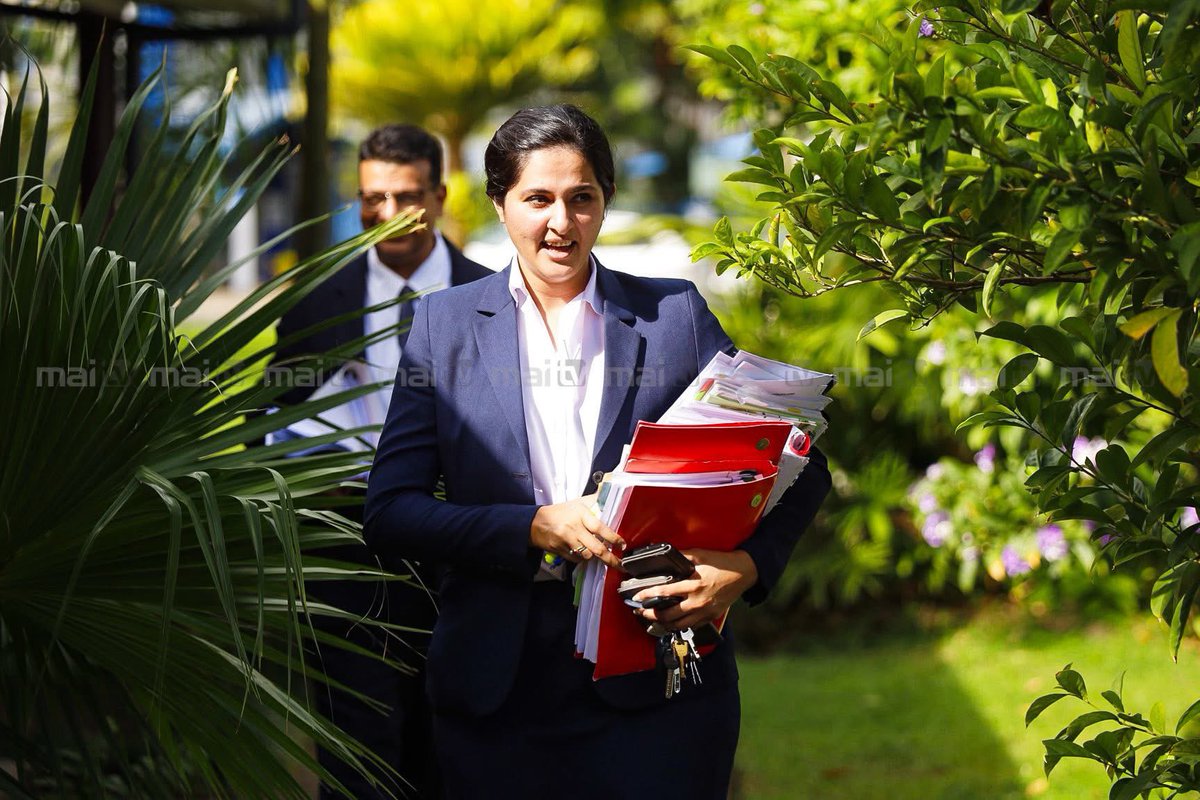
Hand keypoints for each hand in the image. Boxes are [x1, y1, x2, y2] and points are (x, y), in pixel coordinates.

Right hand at [530, 494, 624, 568]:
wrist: (535, 523)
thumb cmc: (560, 512)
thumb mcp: (577, 503)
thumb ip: (594, 500)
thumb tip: (609, 493)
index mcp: (580, 515)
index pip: (600, 528)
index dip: (613, 538)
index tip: (622, 544)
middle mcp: (574, 528)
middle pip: (596, 548)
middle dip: (610, 559)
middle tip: (620, 564)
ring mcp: (566, 541)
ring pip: (586, 556)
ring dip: (594, 557)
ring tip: (599, 555)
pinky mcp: (560, 551)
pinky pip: (576, 559)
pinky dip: (581, 558)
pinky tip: (582, 553)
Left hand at [633, 548, 758, 630]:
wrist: (744, 573)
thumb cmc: (722, 563)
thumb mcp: (700, 555)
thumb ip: (681, 556)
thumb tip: (664, 551)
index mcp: (694, 585)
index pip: (664, 593)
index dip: (648, 595)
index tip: (637, 597)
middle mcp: (697, 601)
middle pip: (668, 615)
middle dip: (651, 614)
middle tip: (640, 611)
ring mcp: (704, 612)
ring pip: (678, 626)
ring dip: (662, 625)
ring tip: (652, 621)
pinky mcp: (710, 617)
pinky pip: (691, 627)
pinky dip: (678, 627)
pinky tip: (671, 625)